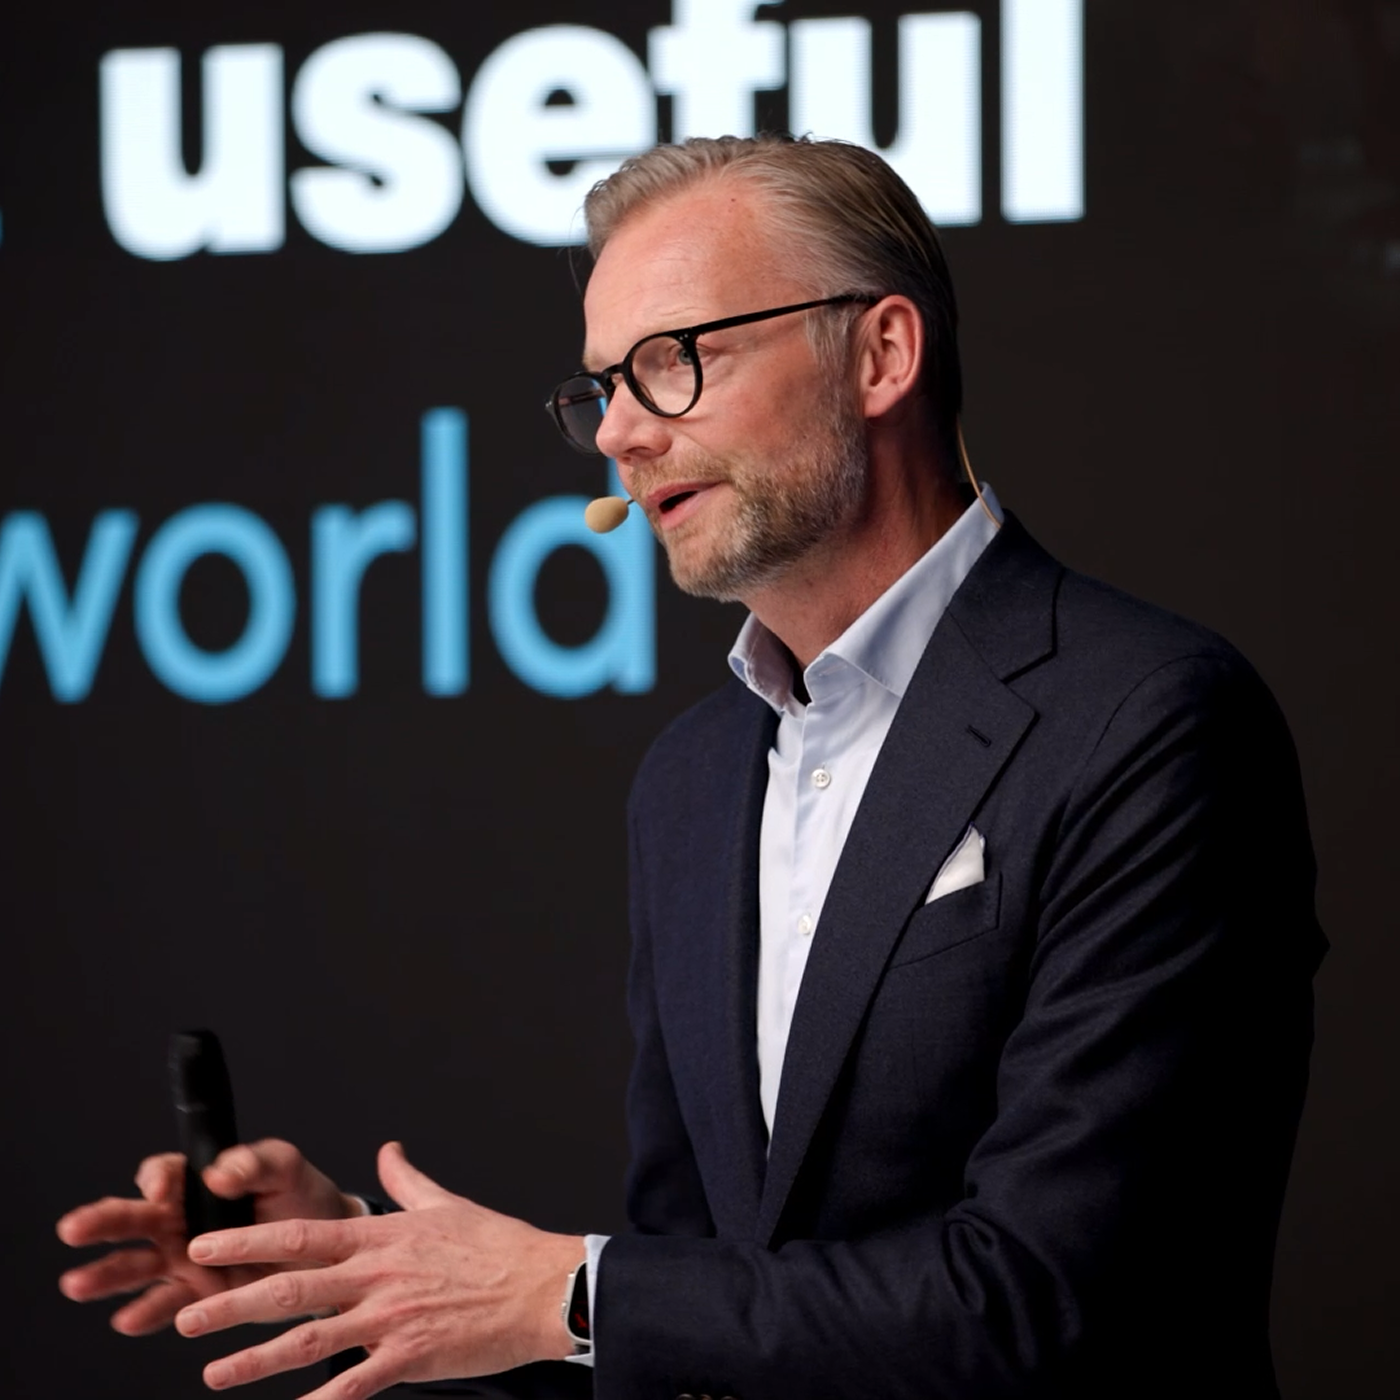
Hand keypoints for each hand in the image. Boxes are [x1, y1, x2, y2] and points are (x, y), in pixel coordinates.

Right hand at [57, 1139, 358, 1335]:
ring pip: (135, 1266)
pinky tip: (129, 1319)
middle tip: (72, 1228)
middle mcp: (180, 1221)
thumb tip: (219, 1172)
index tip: (163, 1188)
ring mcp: (184, 1261)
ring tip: (78, 1283)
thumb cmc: (301, 1196)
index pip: (163, 1174)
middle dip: (101, 1222)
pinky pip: (165, 1305)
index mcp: (197, 1182)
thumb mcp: (285, 1168)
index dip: (157, 1178)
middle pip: (133, 1218)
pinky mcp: (197, 1296)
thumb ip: (255, 1162)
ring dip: (106, 1275)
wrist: (327, 1247)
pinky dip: (146, 1313)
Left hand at [173, 1141, 583, 1397]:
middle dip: (230, 1305)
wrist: (542, 1286)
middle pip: (290, 1289)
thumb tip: (388, 1150)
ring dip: (255, 1360)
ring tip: (214, 1373)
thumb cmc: (497, 1244)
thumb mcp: (446, 1202)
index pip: (300, 1234)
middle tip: (184, 1317)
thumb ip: (407, 1179)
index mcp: (381, 1236)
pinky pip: (353, 1386)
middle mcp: (376, 1275)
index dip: (247, 1240)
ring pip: (308, 1341)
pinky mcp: (408, 1357)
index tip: (205, 1244)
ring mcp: (389, 1319)